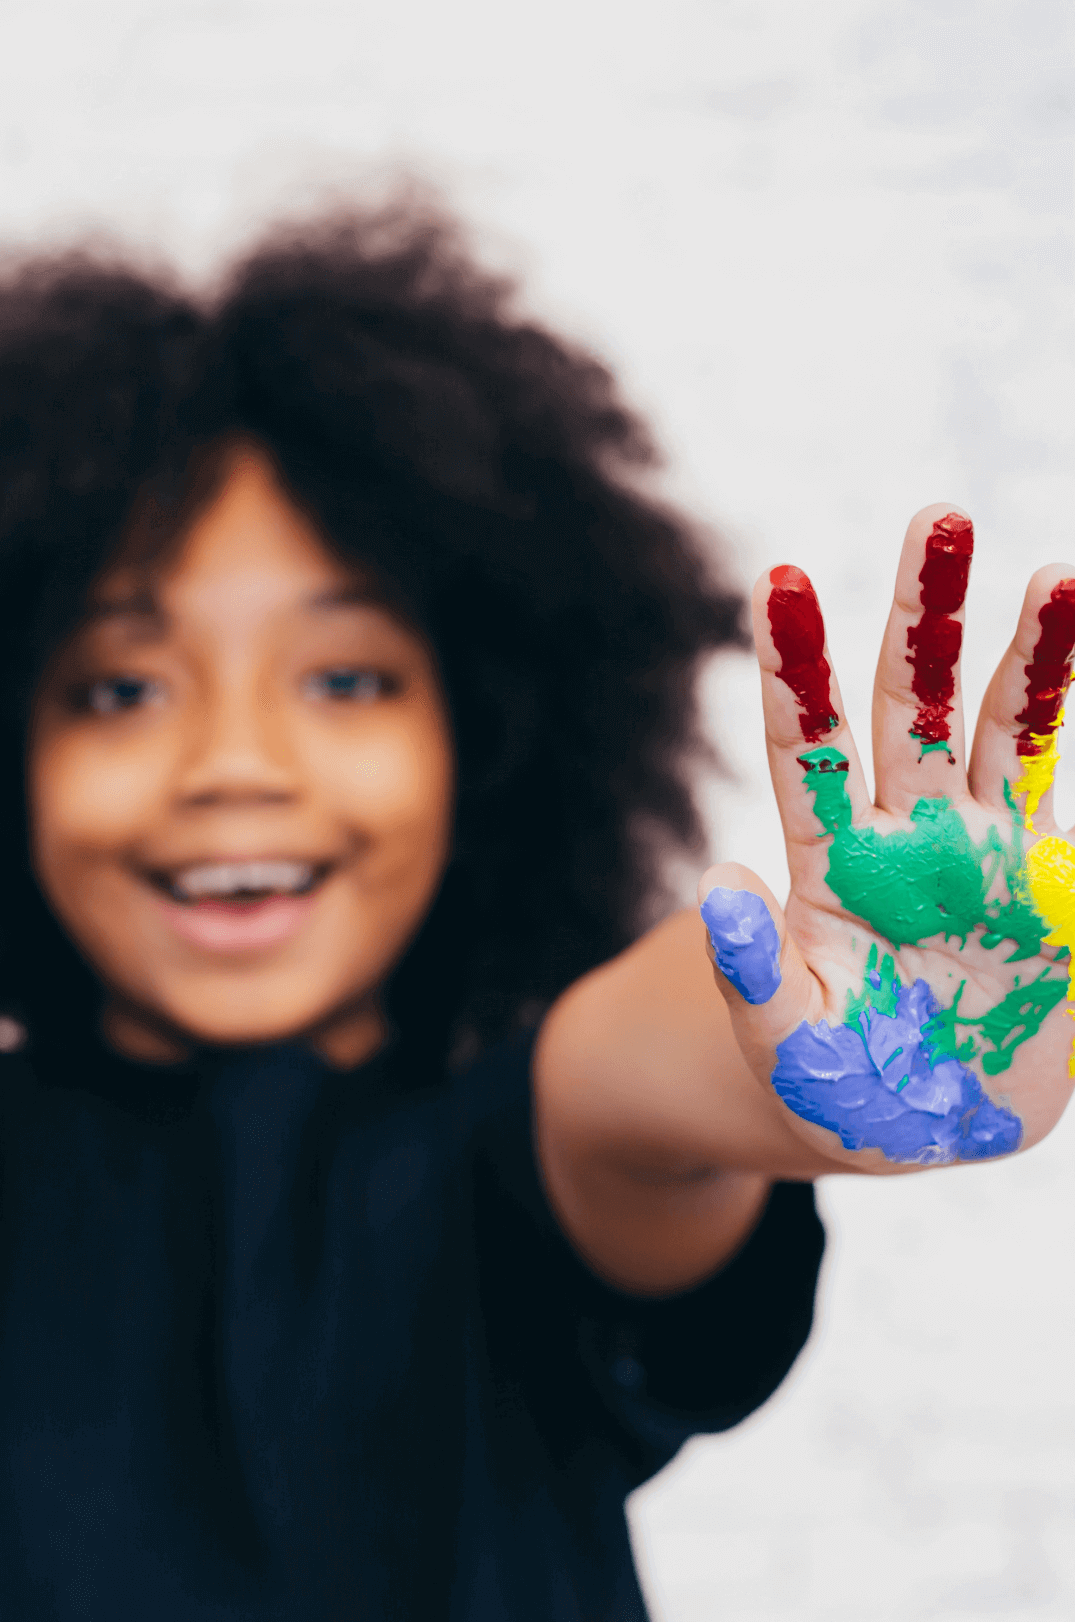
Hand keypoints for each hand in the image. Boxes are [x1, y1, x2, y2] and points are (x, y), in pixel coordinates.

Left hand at [699, 505, 1074, 1166]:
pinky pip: (1051, 782)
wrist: (905, 1117)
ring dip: (1017, 650)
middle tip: (937, 514)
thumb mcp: (780, 1043)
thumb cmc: (825, 1087)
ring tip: (1046, 569)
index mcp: (827, 868)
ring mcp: (973, 852)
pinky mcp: (1038, 883)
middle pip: (902, 708)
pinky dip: (1061, 717)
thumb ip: (750, 972)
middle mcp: (899, 840)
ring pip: (990, 730)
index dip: (794, 669)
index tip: (781, 580)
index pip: (804, 750)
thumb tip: (716, 884)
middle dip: (920, 616)